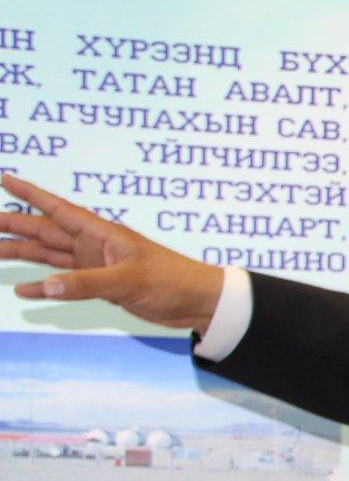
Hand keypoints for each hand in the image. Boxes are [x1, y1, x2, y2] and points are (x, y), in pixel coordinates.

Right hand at [0, 173, 225, 329]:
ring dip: (23, 253)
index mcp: (102, 233)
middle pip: (46, 231)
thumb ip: (87, 284)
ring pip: (51, 255)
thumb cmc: (173, 281)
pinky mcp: (103, 285)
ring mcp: (98, 265)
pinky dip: (45, 286)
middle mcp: (96, 245)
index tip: (4, 178)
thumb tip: (47, 288)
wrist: (198, 301)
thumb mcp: (128, 281)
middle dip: (14, 225)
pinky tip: (24, 289)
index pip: (58, 208)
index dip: (30, 193)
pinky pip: (66, 282)